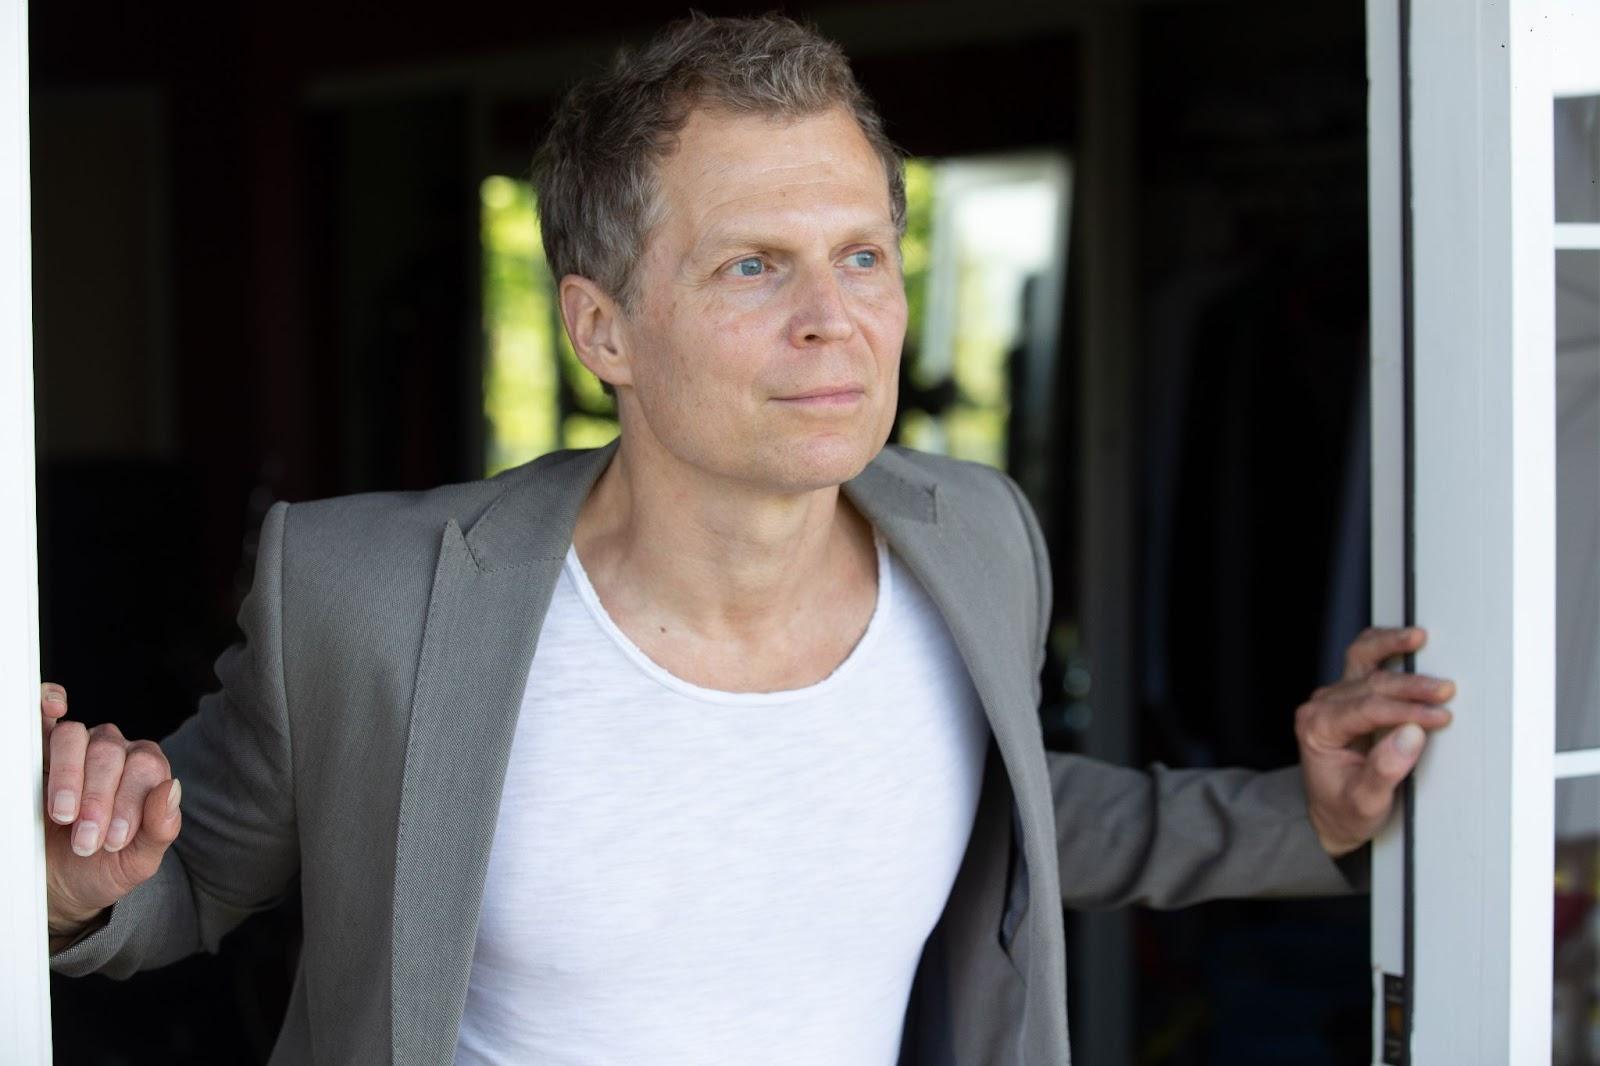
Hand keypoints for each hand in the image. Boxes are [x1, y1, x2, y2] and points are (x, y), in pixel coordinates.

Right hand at [40, 683, 181, 943]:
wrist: (60, 885)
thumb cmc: (104, 867)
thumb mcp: (138, 860)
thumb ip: (161, 828)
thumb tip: (172, 788)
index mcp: (146, 772)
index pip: (145, 767)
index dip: (128, 803)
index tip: (113, 841)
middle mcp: (115, 752)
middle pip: (110, 752)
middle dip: (97, 800)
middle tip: (86, 841)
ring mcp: (76, 750)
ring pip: (74, 737)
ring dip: (68, 778)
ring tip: (63, 816)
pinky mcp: (39, 754)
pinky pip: (43, 722)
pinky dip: (45, 707)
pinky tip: (50, 713)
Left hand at [1295, 627, 1453, 856]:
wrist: (1330, 814)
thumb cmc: (1343, 809)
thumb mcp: (1365, 802)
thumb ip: (1384, 770)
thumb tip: (1410, 734)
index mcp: (1317, 729)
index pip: (1366, 709)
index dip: (1404, 711)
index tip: (1437, 716)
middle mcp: (1322, 707)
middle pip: (1369, 684)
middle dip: (1410, 686)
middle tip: (1444, 692)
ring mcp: (1335, 697)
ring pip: (1362, 661)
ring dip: (1392, 647)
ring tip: (1418, 638)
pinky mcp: (1349, 694)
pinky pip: (1363, 659)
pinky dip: (1383, 645)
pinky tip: (1404, 639)